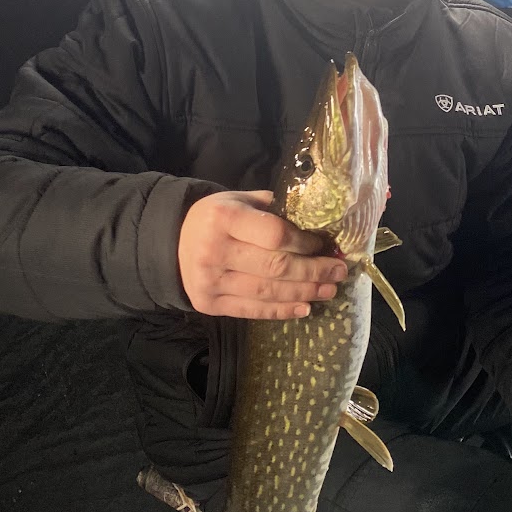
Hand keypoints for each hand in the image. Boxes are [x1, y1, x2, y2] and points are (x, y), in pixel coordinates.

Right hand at [177, 190, 347, 320]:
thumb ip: (274, 210)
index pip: (275, 235)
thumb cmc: (217, 218)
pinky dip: (282, 311)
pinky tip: (305, 307)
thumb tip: (319, 224)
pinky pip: (253, 310)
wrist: (172, 242)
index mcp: (224, 218)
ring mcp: (210, 281)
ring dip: (304, 293)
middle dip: (314, 271)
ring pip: (268, 292)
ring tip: (329, 290)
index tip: (325, 246)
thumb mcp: (240, 200)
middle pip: (276, 267)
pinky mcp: (209, 304)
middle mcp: (214, 251)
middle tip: (339, 272)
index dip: (305, 243)